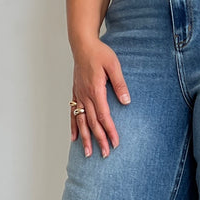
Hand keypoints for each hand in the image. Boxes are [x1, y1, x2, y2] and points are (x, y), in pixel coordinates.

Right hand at [69, 38, 130, 156]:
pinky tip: (74, 138)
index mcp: (96, 90)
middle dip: (99, 140)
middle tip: (105, 154)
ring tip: (88, 153)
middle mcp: (85, 96)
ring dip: (85, 138)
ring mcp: (79, 95)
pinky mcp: (76, 93)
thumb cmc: (99, 53)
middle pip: (93, 123)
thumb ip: (119, 84)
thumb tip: (126, 101)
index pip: (104, 116)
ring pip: (81, 121)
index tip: (115, 143)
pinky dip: (73, 127)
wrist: (82, 45)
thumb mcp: (114, 65)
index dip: (110, 131)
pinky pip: (73, 114)